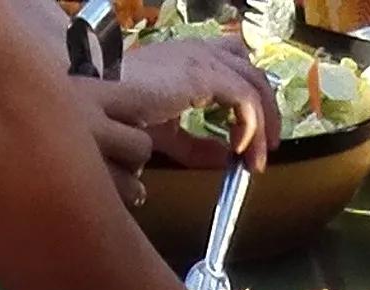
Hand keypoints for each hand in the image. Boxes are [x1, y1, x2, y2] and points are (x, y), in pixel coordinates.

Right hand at [102, 30, 284, 167]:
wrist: (102, 102)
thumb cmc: (123, 115)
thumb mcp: (169, 135)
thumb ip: (197, 146)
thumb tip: (225, 159)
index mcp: (189, 59)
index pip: (233, 67)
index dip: (249, 102)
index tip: (248, 139)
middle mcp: (200, 51)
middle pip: (251, 69)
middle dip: (266, 109)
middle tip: (267, 147)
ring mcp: (204, 59)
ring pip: (254, 84)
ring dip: (264, 123)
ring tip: (258, 157)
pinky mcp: (205, 74)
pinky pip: (244, 99)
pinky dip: (250, 126)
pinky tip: (240, 150)